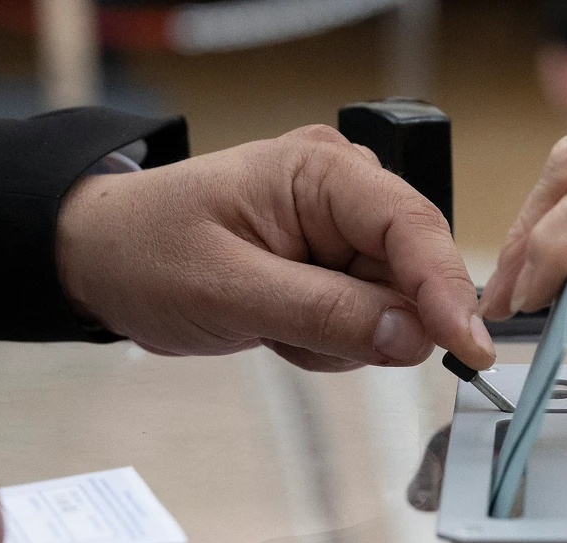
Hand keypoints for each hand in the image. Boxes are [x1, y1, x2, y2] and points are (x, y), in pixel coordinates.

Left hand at [56, 126, 496, 372]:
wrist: (98, 261)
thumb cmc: (146, 253)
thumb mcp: (230, 290)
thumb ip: (326, 314)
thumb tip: (412, 337)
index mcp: (320, 171)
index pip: (411, 227)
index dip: (446, 289)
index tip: (468, 347)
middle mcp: (342, 193)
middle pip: (410, 274)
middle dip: (367, 322)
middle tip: (294, 332)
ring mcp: (339, 232)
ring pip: (389, 309)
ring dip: (337, 337)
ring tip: (271, 324)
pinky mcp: (331, 268)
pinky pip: (362, 322)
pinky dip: (325, 342)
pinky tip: (276, 327)